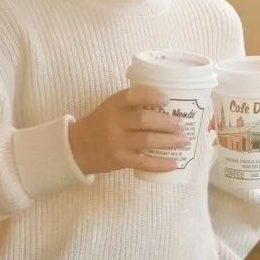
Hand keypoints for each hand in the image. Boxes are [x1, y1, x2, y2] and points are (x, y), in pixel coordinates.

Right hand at [69, 87, 187, 176]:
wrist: (76, 148)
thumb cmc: (100, 124)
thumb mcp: (111, 108)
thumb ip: (132, 104)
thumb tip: (167, 102)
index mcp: (113, 104)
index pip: (132, 96)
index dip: (150, 96)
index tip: (167, 100)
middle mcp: (114, 122)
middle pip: (143, 120)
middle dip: (166, 122)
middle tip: (181, 124)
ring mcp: (116, 142)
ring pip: (146, 140)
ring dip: (168, 141)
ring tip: (183, 140)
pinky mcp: (119, 160)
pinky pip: (143, 162)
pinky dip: (160, 164)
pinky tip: (174, 163)